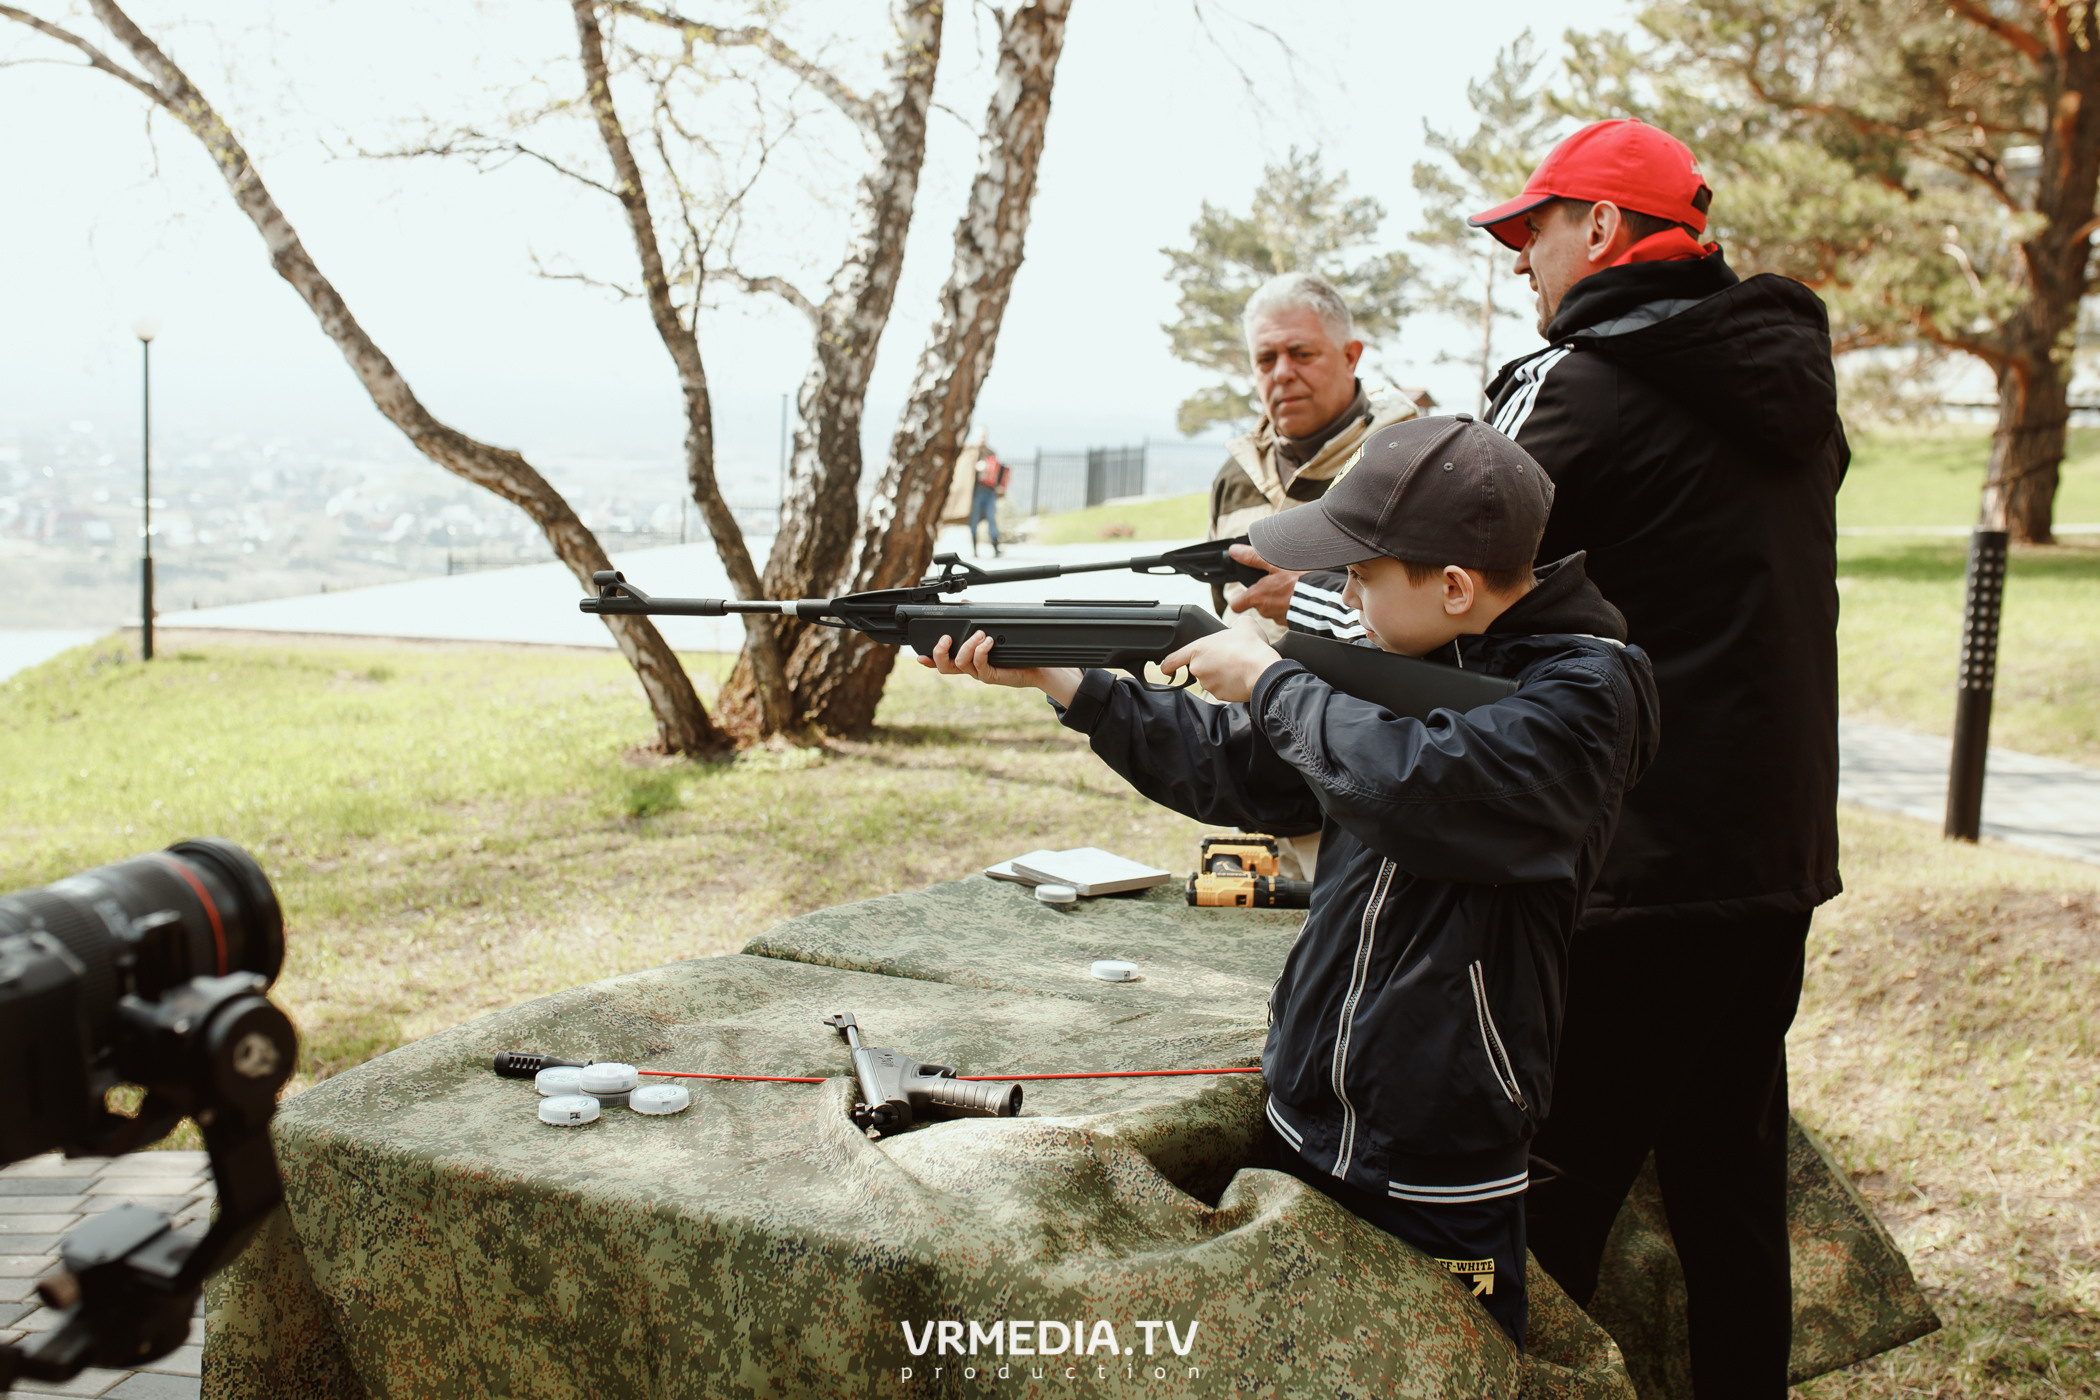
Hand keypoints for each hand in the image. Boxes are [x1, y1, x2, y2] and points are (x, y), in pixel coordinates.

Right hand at [917, 632, 1081, 706]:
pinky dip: (981, 651)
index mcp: (967, 660)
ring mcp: (980, 674)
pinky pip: (980, 665)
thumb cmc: (1014, 651)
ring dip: (967, 645)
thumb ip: (977, 621)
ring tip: (980, 634)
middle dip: (940, 652)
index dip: (929, 659)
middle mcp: (970, 669)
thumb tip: (964, 604)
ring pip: (961, 663)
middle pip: (945, 666)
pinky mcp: (992, 676)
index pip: (942, 662)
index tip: (919, 655)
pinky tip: (988, 641)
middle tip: (946, 638)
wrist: (1036, 666)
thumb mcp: (993, 633)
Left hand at [1160, 628, 1282, 703]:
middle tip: (1227, 657)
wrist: (1263, 671)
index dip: (1168, 665)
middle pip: (1198, 667)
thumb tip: (1234, 630)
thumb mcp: (1244, 624)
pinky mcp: (1219, 696)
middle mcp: (1198, 668)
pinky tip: (1240, 677)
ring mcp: (1208, 684)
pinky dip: (1228, 685)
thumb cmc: (1251, 647)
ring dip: (1220, 675)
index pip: (1172, 660)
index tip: (1167, 668)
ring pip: (1210, 679)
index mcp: (1197, 649)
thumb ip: (1233, 625)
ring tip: (1237, 666)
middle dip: (1210, 664)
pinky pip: (1221, 689)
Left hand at [1226, 543, 1304, 621]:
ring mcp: (1280, 619)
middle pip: (1258, 604)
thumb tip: (1234, 551)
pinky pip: (1288, 614)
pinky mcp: (1294, 622)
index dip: (1238, 597)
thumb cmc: (1299, 581)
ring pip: (1274, 609)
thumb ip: (1253, 558)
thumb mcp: (1276, 564)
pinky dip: (1291, 606)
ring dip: (1280, 600)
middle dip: (1265, 594)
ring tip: (1292, 587)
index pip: (1236, 605)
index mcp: (1257, 597)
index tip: (1241, 592)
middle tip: (1276, 582)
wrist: (1323, 600)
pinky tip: (1300, 596)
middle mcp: (1266, 611)